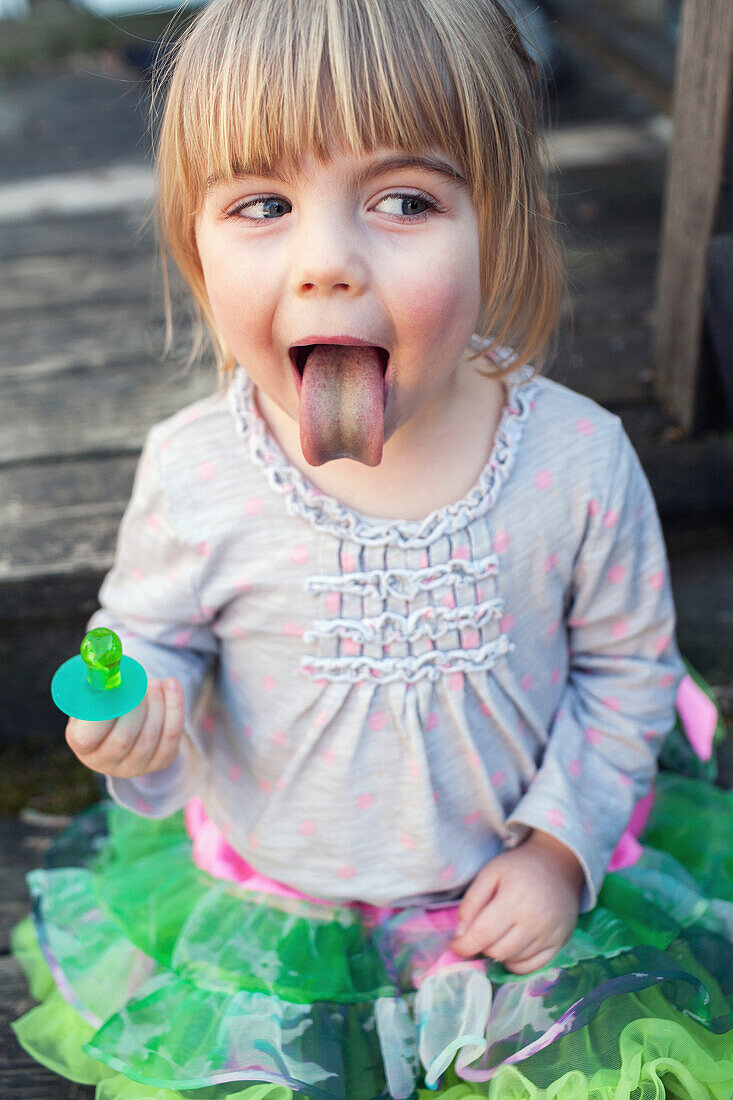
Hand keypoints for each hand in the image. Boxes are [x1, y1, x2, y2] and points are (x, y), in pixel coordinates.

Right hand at [65, 678, 185, 777]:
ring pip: (150, 736)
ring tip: (154, 684)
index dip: (100, 712)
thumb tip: (108, 659)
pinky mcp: (160, 760)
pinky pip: (172, 735)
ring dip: (156, 703)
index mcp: (83, 746)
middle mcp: (106, 762)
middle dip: (135, 707)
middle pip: (122, 739)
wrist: (124, 726)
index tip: (111, 687)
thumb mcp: (92, 694)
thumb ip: (97, 681)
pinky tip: (171, 685)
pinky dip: (174, 707)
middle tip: (140, 684)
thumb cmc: (104, 705)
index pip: (86, 736)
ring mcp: (135, 765)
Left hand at [450, 829, 584, 973]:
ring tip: (498, 934)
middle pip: (497, 951)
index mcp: (513, 901)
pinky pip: (532, 967)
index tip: (456, 946)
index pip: (482, 935)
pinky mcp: (559, 943)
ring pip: (513, 960)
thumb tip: (461, 935)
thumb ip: (471, 902)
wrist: (557, 864)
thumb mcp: (489, 873)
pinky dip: (517, 962)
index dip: (464, 945)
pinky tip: (512, 947)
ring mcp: (549, 935)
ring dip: (499, 952)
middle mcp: (533, 922)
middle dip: (482, 946)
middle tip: (480, 933)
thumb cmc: (519, 867)